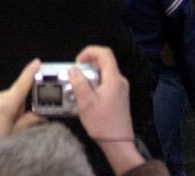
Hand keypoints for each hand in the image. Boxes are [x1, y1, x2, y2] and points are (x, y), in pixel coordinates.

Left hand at [0, 59, 41, 174]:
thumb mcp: (13, 140)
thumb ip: (27, 123)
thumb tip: (38, 116)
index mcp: (1, 108)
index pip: (20, 85)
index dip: (29, 73)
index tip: (36, 64)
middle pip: (10, 95)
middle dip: (16, 106)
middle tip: (17, 123)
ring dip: (3, 109)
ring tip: (0, 129)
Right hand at [71, 46, 143, 174]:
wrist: (118, 143)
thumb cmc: (102, 123)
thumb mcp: (86, 103)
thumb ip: (79, 83)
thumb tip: (73, 70)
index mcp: (114, 79)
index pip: (105, 53)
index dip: (90, 52)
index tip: (77, 61)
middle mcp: (120, 81)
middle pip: (105, 62)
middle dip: (88, 64)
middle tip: (75, 74)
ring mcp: (121, 89)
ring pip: (105, 73)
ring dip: (91, 75)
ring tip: (79, 86)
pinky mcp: (119, 97)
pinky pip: (107, 82)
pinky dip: (96, 83)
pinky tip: (87, 95)